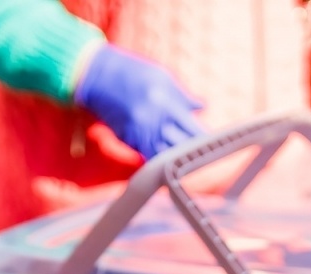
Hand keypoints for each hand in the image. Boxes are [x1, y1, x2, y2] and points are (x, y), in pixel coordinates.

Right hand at [73, 44, 204, 159]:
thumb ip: (183, 96)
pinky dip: (157, 158)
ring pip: (164, 156)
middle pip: (181, 147)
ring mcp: (140, 133)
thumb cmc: (132, 72)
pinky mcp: (128, 139)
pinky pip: (146, 155)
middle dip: (192, 152)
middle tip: (203, 157)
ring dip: (175, 161)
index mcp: (167, 105)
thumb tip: (203, 107)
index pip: (193, 130)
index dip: (204, 140)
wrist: (98, 76)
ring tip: (186, 163)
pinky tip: (166, 162)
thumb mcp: (162, 77)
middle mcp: (155, 123)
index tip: (212, 145)